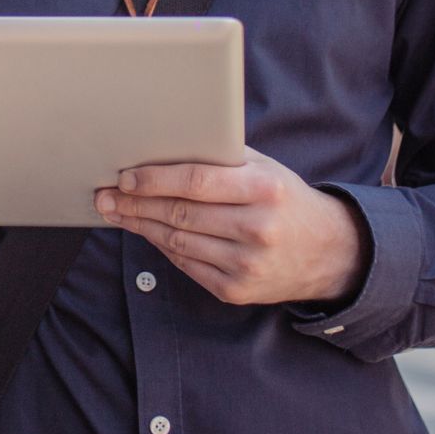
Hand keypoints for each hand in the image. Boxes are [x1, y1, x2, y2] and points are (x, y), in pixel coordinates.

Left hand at [95, 147, 367, 305]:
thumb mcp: (264, 168)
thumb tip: (161, 143)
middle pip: (180, 214)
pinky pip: (186, 265)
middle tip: (104, 195)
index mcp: (265, 189)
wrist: (330, 252)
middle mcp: (258, 228)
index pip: (196, 182)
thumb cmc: (285, 199)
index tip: (123, 176)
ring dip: (140, 225)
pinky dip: (161, 247)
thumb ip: (220, 157)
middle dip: (135, 204)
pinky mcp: (238, 290)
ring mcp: (247, 264)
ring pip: (177, 241)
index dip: (154, 180)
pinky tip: (145, 231)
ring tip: (114, 211)